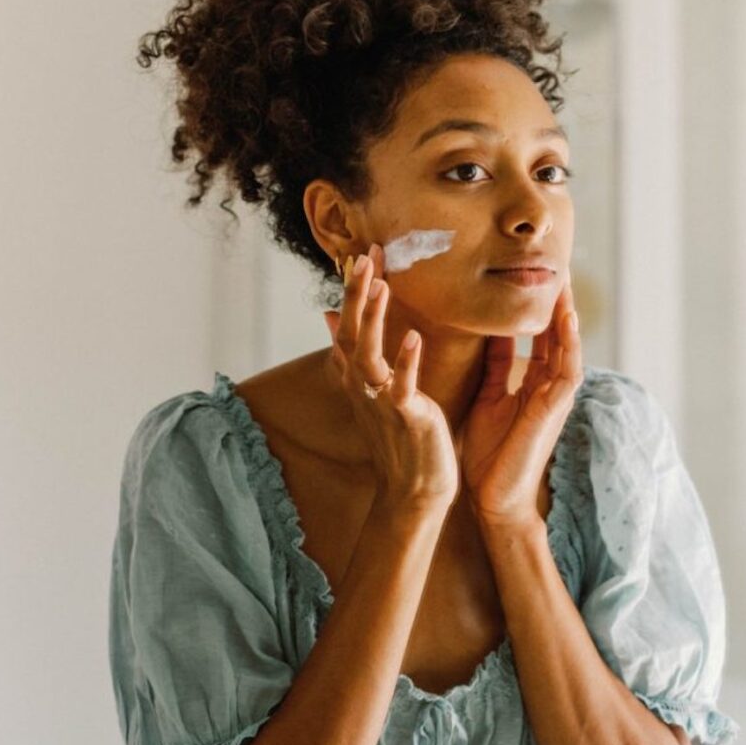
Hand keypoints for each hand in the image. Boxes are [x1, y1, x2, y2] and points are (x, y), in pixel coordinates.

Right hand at [323, 242, 459, 511]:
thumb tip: (331, 316)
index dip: (353, 292)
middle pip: (351, 333)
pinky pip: (401, 385)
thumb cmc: (400, 439)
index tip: (362, 256)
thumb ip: (353, 354)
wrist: (414, 488)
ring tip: (383, 284)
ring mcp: (381, 401)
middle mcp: (362, 387)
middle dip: (359, 293)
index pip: (347, 327)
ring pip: (368, 354)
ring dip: (373, 318)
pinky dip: (405, 361)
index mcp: (357, 379)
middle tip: (368, 256)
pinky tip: (412, 336)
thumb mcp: (373, 391)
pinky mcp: (405, 416)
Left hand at [460, 277, 583, 525]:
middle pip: (558, 336)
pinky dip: (568, 344)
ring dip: (567, 316)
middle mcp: (548, 387)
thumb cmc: (488, 453)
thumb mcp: (488, 396)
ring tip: (565, 284)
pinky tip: (566, 320)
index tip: (535, 276)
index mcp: (532, 384)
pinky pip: (568, 370)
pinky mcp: (555, 410)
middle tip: (556, 267)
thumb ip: (494, 365)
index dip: (539, 307)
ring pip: (568, 347)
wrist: (491, 497)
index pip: (540, 336)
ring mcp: (555, 398)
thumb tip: (489, 330)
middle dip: (558, 303)